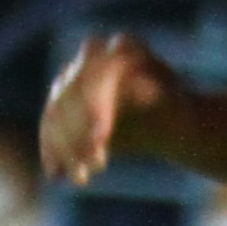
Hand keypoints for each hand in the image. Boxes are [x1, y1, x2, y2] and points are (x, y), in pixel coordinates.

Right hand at [41, 32, 176, 185]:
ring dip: (65, 149)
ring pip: (56, 111)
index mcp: (125, 47)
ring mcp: (75, 78)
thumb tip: (147, 93)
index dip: (95, 106)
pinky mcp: (63, 102)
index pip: (98, 73)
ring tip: (81, 178)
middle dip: (78, 134)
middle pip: (71, 93)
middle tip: (95, 166)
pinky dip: (52, 151)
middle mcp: (93, 57)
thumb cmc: (176, 112)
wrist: (166, 121)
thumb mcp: (176, 107)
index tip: (101, 139)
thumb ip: (159, 98)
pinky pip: (50, 126)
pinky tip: (57, 174)